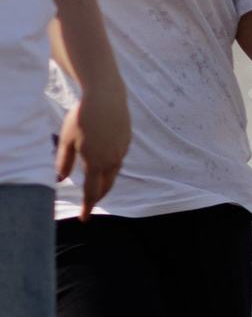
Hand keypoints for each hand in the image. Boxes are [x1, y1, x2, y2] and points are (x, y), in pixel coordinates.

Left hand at [55, 95, 127, 218]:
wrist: (106, 98)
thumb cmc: (82, 118)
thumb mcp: (67, 140)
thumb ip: (63, 161)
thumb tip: (59, 179)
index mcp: (95, 163)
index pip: (91, 192)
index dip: (87, 207)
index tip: (84, 219)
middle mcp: (112, 161)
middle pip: (106, 187)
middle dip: (98, 197)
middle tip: (90, 204)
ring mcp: (121, 151)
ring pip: (113, 173)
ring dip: (105, 182)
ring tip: (97, 184)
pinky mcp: (126, 142)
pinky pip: (118, 159)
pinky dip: (110, 166)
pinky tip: (104, 159)